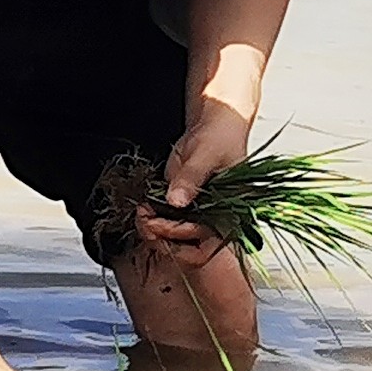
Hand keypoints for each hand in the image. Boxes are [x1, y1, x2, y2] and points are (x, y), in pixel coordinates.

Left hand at [136, 110, 247, 268]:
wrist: (212, 125)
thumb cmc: (220, 138)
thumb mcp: (205, 156)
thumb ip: (191, 179)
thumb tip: (176, 201)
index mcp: (231, 213)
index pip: (206, 240)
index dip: (179, 236)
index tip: (158, 225)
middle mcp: (215, 218)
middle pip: (188, 245)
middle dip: (163, 238)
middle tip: (143, 223)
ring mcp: (196, 211)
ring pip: (174, 235)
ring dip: (153, 229)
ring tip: (140, 215)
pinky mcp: (181, 202)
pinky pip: (165, 218)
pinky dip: (151, 218)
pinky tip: (140, 210)